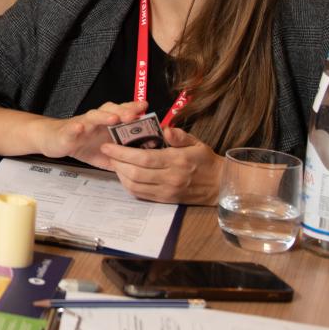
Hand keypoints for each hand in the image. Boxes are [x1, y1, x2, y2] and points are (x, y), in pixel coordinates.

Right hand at [57, 100, 148, 166]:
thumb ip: (120, 157)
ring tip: (113, 119)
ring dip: (103, 116)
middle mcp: (95, 120)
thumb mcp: (105, 153)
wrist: (55, 141)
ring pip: (93, 116)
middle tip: (134, 115)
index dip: (133, 109)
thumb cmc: (81, 144)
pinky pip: (71, 129)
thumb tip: (140, 164)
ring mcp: (82, 124)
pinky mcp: (67, 133)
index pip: (122, 112)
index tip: (145, 107)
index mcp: (106, 123)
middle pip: (110, 110)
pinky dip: (75, 128)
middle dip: (123, 111)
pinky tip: (79, 128)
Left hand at [100, 124, 222, 203]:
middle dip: (117, 162)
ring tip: (114, 162)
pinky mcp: (165, 200)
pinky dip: (129, 185)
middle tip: (108, 152)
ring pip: (135, 186)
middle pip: (135, 173)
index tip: (109, 145)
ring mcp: (167, 191)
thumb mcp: (197, 143)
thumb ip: (180, 136)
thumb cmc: (206, 161)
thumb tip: (165, 129)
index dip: (122, 153)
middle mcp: (170, 178)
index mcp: (177, 161)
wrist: (220, 186)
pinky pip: (141, 195)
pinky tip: (125, 175)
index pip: (143, 158)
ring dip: (121, 174)